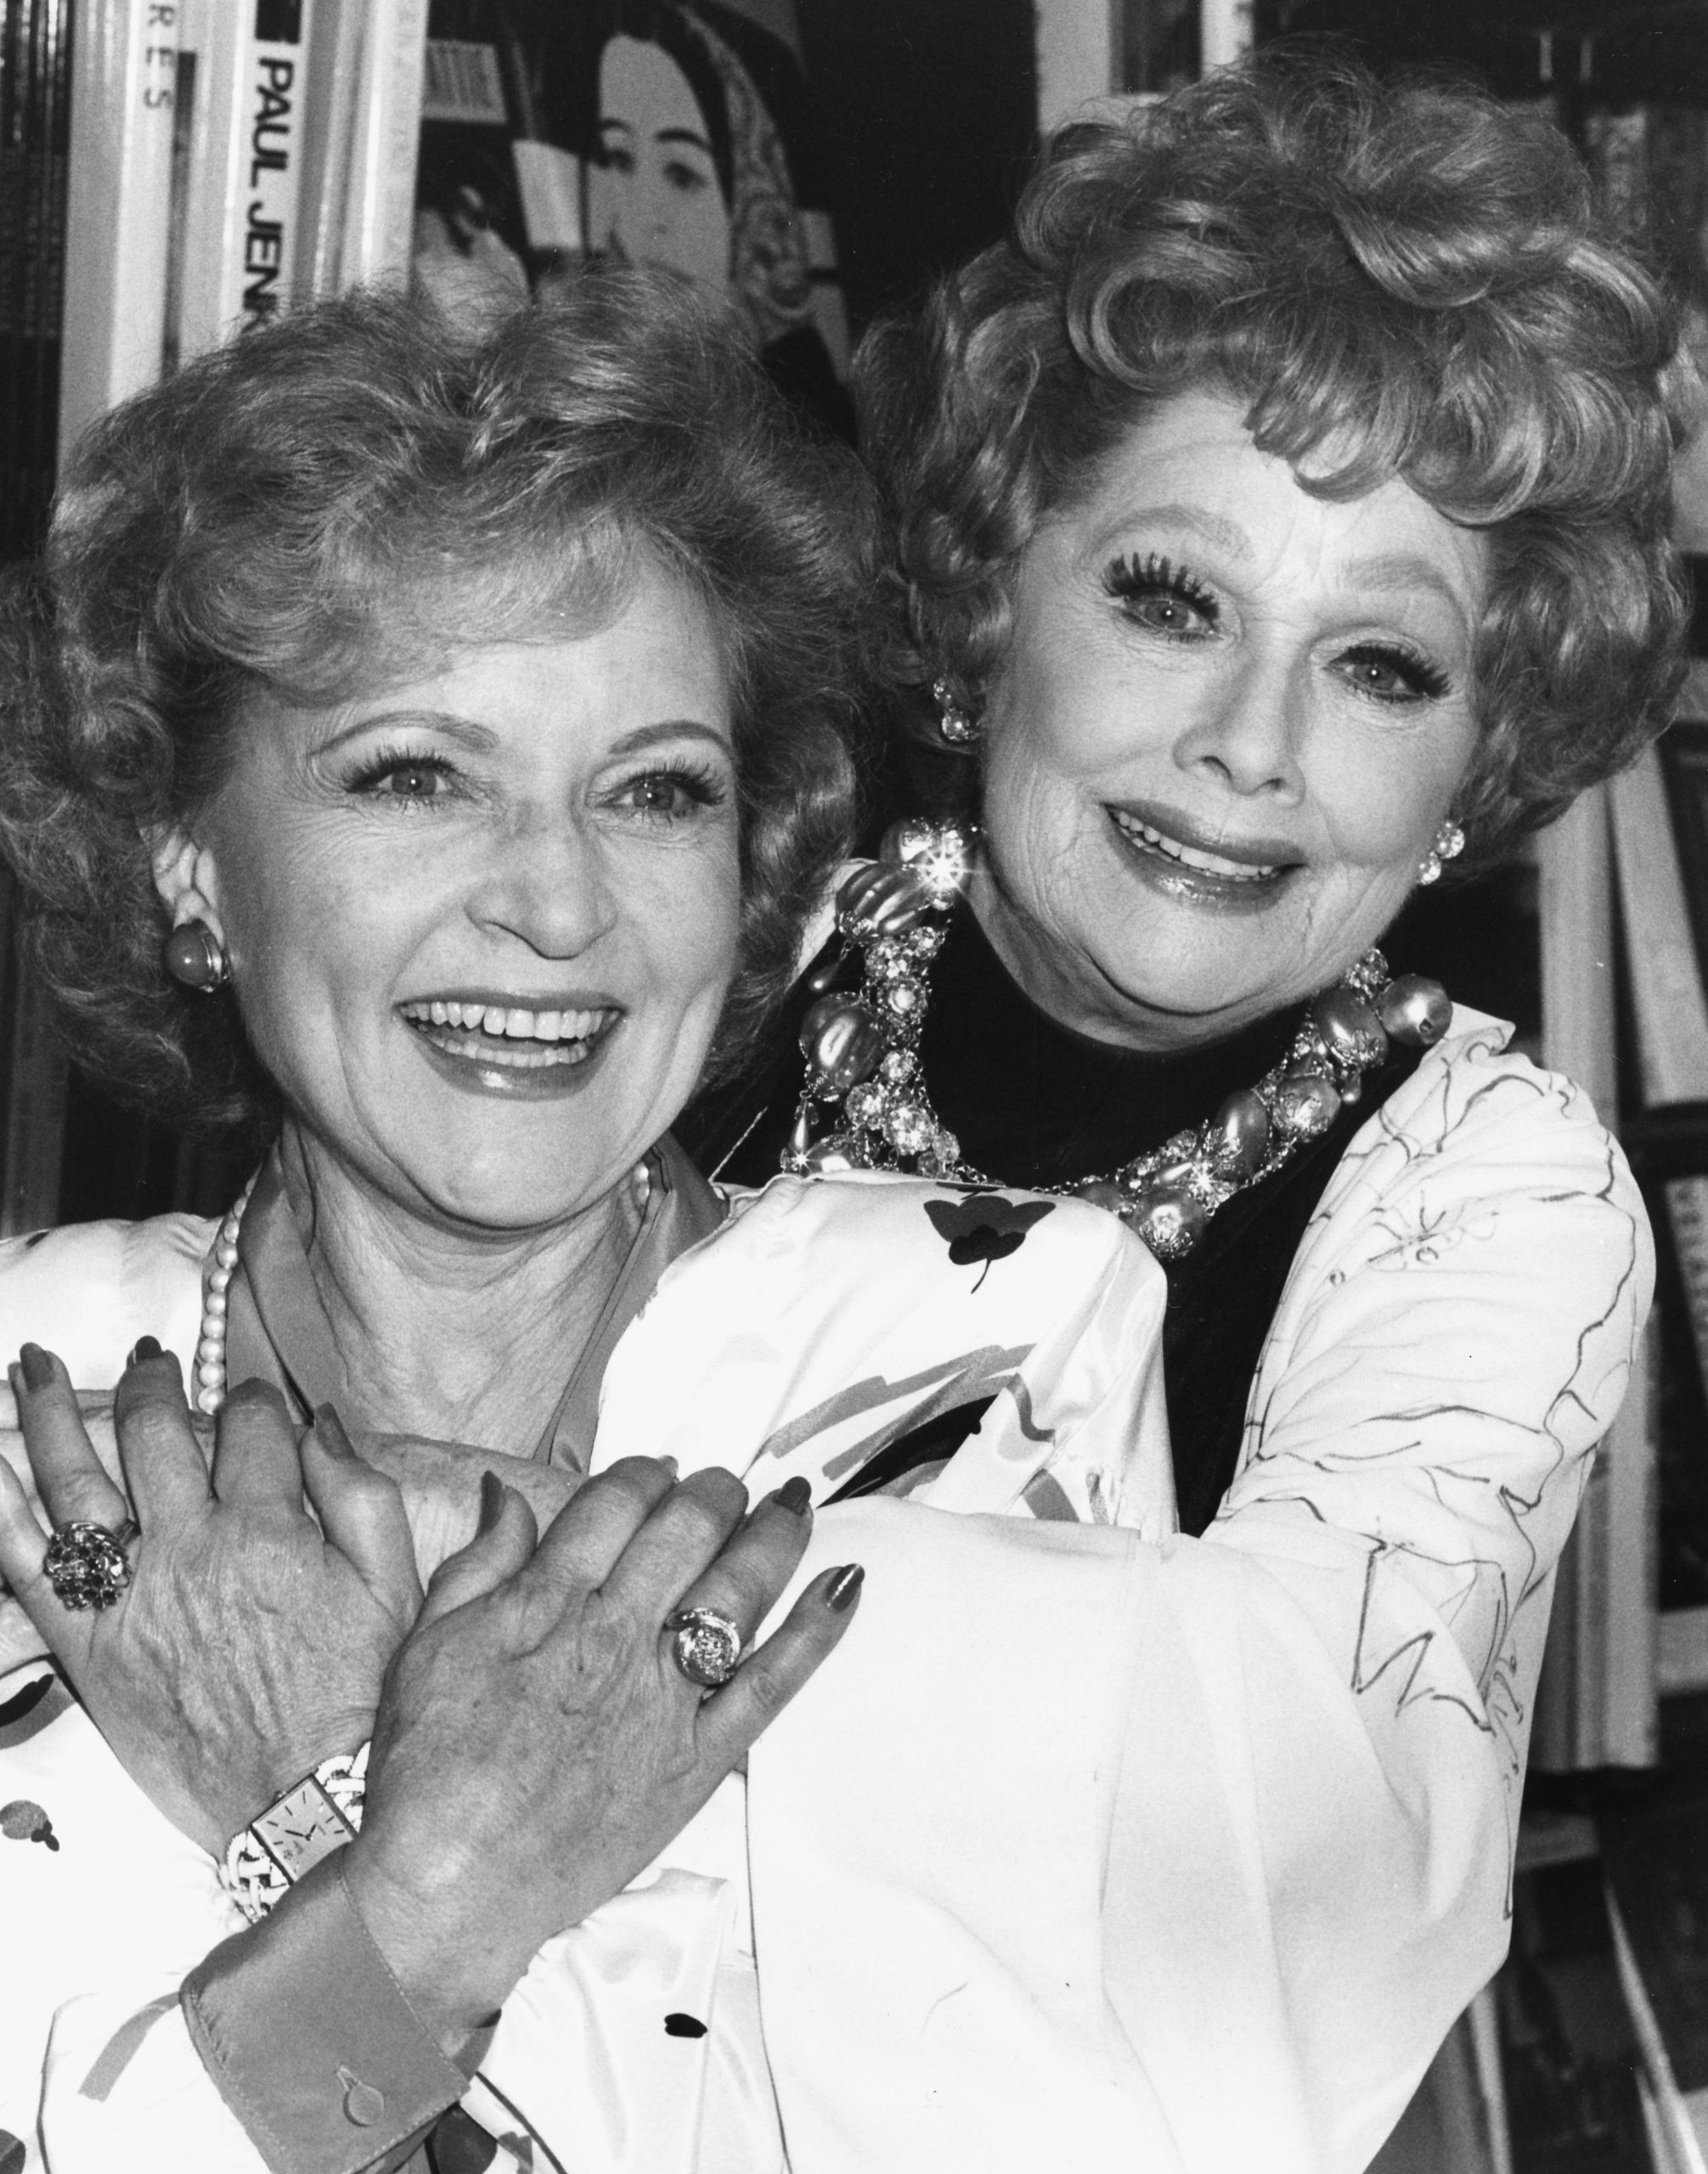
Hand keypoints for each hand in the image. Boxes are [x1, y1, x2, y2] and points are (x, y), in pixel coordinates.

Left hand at [0, 1343, 422, 1854]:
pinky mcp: (88, 1647)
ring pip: (75, 1478)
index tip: (252, 1401)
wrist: (304, 1801)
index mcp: (270, 1527)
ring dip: (49, 1411)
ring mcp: (131, 1596)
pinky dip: (1, 1507)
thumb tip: (321, 1420)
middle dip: (151, 1381)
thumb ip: (360, 1491)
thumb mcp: (393, 1584)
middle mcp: (191, 1548)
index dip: (252, 1399)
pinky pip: (25, 1564)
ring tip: (32, 1367)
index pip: (250, 1424)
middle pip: (154, 1431)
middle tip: (147, 1360)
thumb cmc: (356, 1695)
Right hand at [343, 1459, 862, 2050]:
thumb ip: (480, 1562)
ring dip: (775, 1532)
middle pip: (687, 1529)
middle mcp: (613, 1637)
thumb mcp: (427, 1647)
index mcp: (546, 1604)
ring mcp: (663, 1699)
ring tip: (793, 1503)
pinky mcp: (698, 1760)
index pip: (617, 1501)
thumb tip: (512, 1495)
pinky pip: (773, 1683)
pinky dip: (815, 1631)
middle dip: (714, 1491)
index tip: (659, 1472)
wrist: (450, 1889)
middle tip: (725, 1486)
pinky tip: (845, 1585)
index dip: (646, 1473)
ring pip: (739, 1588)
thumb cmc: (427, 1775)